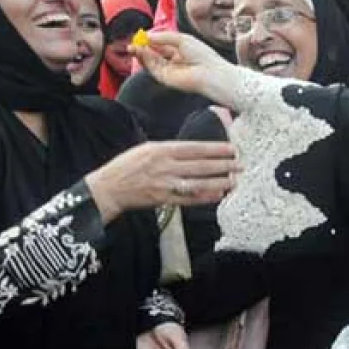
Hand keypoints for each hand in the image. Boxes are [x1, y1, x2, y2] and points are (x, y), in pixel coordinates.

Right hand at [85, 140, 237, 223]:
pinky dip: (204, 197)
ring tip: (235, 180)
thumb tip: (193, 149)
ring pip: (197, 183)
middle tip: (241, 164)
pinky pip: (188, 199)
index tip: (231, 149)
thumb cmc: (127, 166)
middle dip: (223, 165)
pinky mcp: (163, 199)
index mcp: (161, 150)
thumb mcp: (146, 149)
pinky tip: (218, 195)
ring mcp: (165, 184)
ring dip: (218, 182)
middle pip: (200, 166)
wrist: (108, 188)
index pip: (194, 148)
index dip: (214, 149)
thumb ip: (169, 149)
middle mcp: (164, 167)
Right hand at [131, 30, 244, 106]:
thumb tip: (146, 35)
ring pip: (150, 61)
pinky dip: (144, 60)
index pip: (161, 45)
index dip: (150, 40)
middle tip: (132, 41)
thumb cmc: (202, 54)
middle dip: (142, 47)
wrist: (210, 72)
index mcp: (180, 51)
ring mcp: (169, 70)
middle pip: (153, 53)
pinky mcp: (165, 78)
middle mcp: (173, 61)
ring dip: (140, 53)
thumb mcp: (181, 39)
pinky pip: (151, 67)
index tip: (140, 34)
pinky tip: (140, 52)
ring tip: (134, 46)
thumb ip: (163, 37)